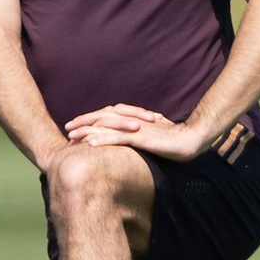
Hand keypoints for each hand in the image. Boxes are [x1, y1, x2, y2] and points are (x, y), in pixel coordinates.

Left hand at [65, 104, 202, 161]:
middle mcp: (133, 119)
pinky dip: (103, 140)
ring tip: (71, 135)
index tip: (79, 124)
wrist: (192, 139)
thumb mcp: (156, 132)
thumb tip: (137, 131)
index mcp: (135, 118)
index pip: (109, 114)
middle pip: (103, 116)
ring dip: (87, 130)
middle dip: (84, 121)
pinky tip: (90, 144)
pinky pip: (119, 138)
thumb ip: (144, 130)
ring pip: (106, 126)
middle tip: (67, 127)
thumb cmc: (176, 138)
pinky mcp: (142, 138)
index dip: (92, 118)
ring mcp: (136, 128)